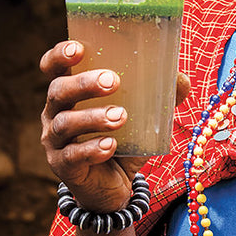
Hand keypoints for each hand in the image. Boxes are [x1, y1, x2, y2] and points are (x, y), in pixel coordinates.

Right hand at [39, 40, 190, 212]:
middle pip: (58, 91)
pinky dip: (91, 149)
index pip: (54, 68)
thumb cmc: (123, 140)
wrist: (113, 187)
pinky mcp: (63, 167)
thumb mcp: (142, 117)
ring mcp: (55, 142)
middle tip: (112, 81)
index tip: (79, 48)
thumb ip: (160, 97)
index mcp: (71, 94)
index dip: (60, 55)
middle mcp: (56, 114)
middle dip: (83, 84)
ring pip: (65, 124)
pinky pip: (72, 156)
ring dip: (93, 117)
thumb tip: (181, 78)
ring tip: (120, 117)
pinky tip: (110, 146)